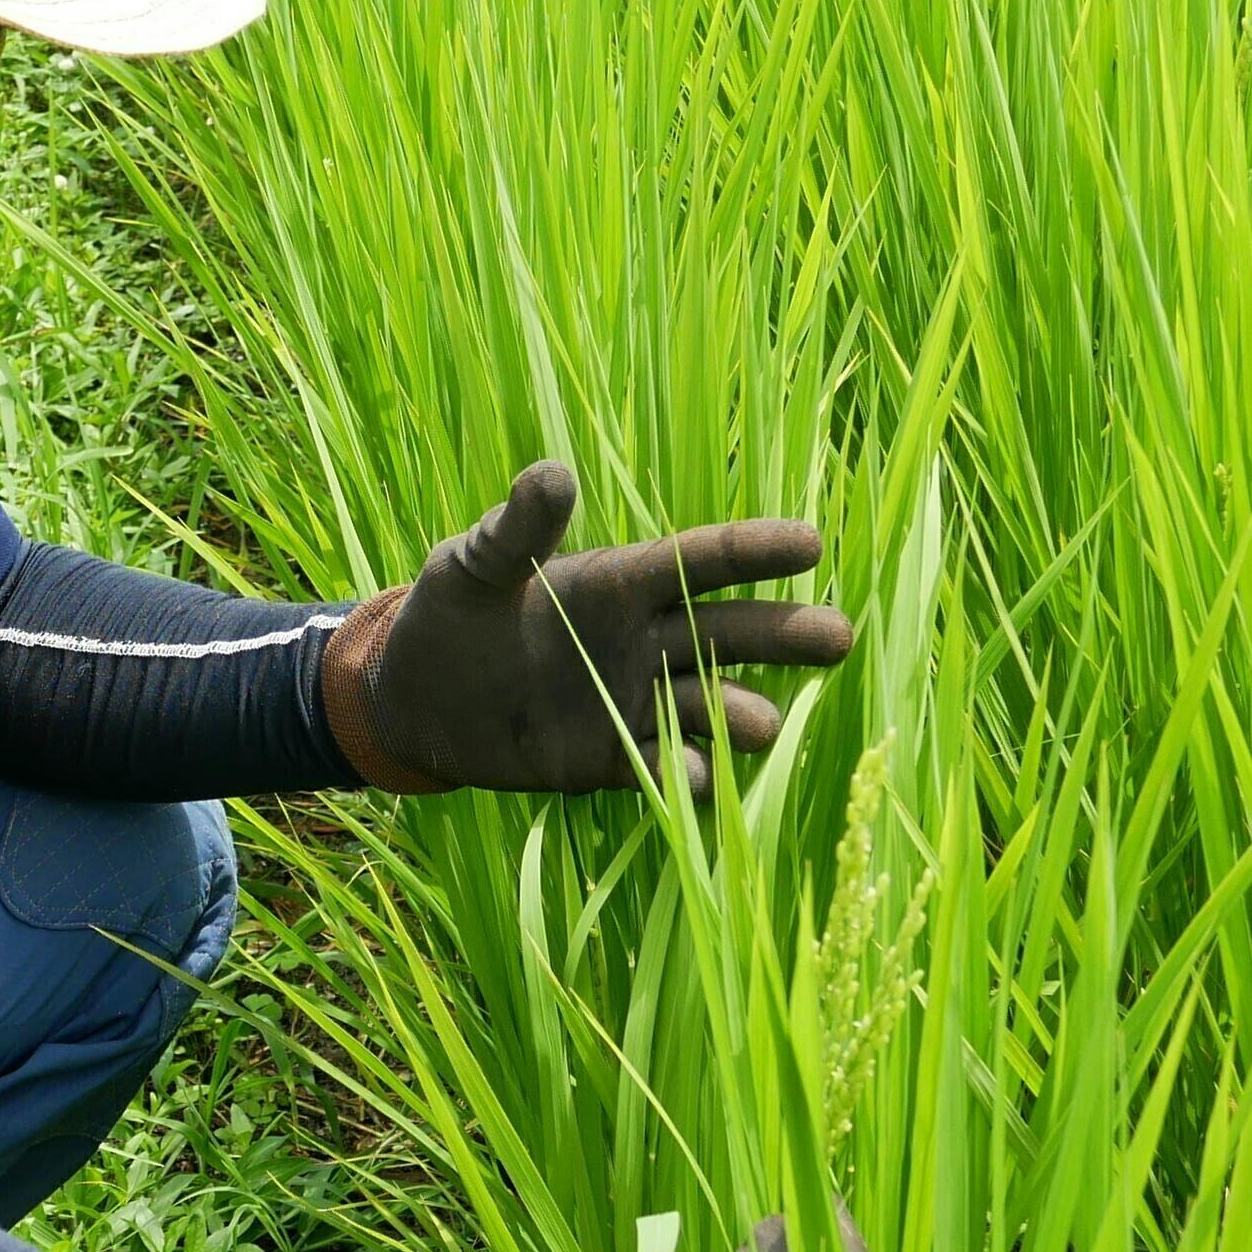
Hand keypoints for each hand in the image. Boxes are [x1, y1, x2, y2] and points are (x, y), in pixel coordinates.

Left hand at [322, 460, 852, 796]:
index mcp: (619, 581)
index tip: (810, 543)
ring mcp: (634, 700)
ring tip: (764, 721)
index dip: (753, 552)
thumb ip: (515, 530)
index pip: (699, 561)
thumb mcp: (472, 565)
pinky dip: (683, 772)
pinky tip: (697, 776)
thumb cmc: (449, 611)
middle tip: (837, 637)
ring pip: (708, 704)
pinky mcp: (611, 758)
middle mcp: (642, 639)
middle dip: (782, 634)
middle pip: (727, 633)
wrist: (414, 698)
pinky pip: (661, 766)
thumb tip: (551, 474)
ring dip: (740, 713)